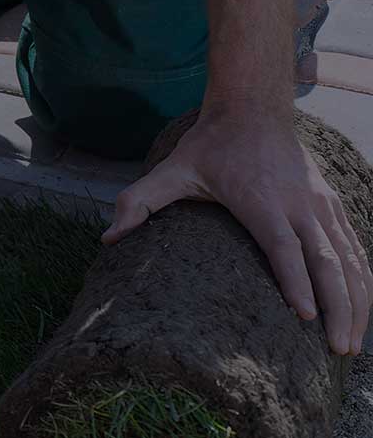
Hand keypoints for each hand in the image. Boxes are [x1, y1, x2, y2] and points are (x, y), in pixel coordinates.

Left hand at [104, 114, 369, 354]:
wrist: (254, 108)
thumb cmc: (210, 145)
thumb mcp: (170, 169)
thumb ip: (138, 202)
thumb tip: (108, 238)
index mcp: (262, 201)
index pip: (284, 246)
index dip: (295, 281)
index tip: (306, 316)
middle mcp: (299, 204)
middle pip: (327, 260)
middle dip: (338, 307)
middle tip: (339, 348)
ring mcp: (320, 204)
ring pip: (349, 257)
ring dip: (358, 301)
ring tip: (352, 343)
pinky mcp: (332, 204)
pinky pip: (354, 246)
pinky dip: (363, 279)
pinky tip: (362, 310)